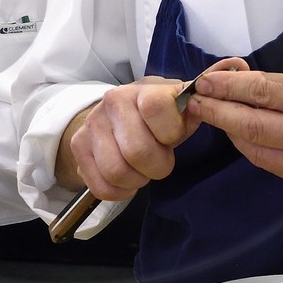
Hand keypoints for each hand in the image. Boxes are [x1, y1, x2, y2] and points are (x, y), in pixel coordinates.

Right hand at [62, 69, 212, 200]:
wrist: (116, 111)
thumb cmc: (157, 114)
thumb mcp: (177, 107)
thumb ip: (193, 110)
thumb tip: (203, 106)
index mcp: (142, 89)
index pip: (156, 108)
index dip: (170, 132)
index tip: (172, 137)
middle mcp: (112, 102)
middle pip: (137, 151)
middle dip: (158, 166)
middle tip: (161, 162)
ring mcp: (92, 125)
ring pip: (116, 172)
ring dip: (137, 180)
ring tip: (142, 170)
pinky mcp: (78, 147)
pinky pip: (100, 186)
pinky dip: (119, 192)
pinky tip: (127, 180)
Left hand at [187, 66, 282, 199]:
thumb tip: (253, 82)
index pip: (265, 94)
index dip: (230, 87)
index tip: (206, 80)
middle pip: (254, 124)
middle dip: (218, 111)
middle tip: (194, 99)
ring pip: (257, 149)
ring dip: (230, 131)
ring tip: (212, 115)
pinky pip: (273, 165)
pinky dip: (252, 148)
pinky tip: (241, 135)